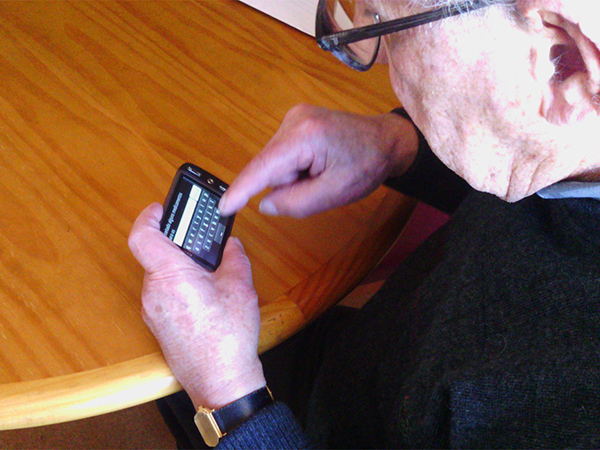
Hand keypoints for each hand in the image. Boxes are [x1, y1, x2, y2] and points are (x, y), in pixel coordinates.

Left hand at [128, 203, 265, 409]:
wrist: (221, 382)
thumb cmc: (228, 339)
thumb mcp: (240, 288)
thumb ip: (233, 258)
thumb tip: (230, 245)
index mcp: (171, 277)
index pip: (142, 236)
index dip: (149, 216)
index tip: (161, 208)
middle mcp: (153, 293)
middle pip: (154, 254)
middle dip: (175, 242)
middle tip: (198, 236)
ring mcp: (152, 311)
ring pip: (159, 275)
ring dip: (179, 265)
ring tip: (208, 267)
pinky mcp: (157, 324)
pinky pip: (163, 293)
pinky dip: (178, 283)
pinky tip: (204, 291)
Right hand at [218, 104, 418, 217]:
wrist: (385, 141)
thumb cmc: (367, 164)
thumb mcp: (335, 193)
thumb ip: (297, 202)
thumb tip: (265, 204)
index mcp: (306, 135)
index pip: (264, 166)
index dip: (242, 188)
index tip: (224, 206)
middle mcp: (295, 120)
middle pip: (270, 167)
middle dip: (288, 183)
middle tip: (319, 183)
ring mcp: (294, 117)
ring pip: (275, 163)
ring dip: (293, 176)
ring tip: (322, 170)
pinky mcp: (296, 121)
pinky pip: (282, 155)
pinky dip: (295, 166)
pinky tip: (317, 164)